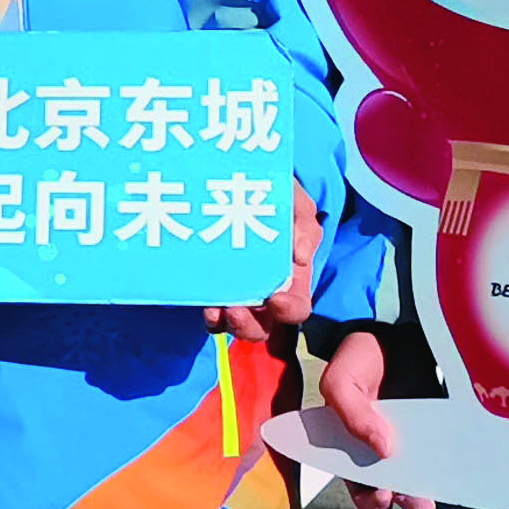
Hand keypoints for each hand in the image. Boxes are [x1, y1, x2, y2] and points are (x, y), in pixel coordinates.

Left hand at [204, 184, 323, 341]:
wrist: (242, 183)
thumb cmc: (276, 196)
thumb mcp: (295, 202)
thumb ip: (304, 222)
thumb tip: (300, 257)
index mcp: (292, 276)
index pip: (297, 306)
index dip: (290, 310)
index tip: (277, 300)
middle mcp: (267, 291)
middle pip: (264, 326)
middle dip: (251, 326)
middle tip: (236, 310)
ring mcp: (240, 292)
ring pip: (237, 325)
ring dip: (227, 324)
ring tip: (215, 311)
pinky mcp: (215, 289)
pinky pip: (214, 315)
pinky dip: (211, 317)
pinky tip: (205, 303)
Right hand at [315, 325, 430, 508]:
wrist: (401, 326)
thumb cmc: (364, 353)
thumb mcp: (342, 380)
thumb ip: (351, 414)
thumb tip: (382, 449)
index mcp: (346, 437)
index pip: (352, 475)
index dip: (363, 492)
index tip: (377, 498)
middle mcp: (374, 443)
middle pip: (383, 483)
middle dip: (395, 498)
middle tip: (411, 503)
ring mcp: (406, 438)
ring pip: (411, 476)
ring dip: (417, 494)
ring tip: (425, 503)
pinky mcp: (433, 431)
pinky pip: (436, 457)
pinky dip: (440, 472)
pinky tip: (446, 480)